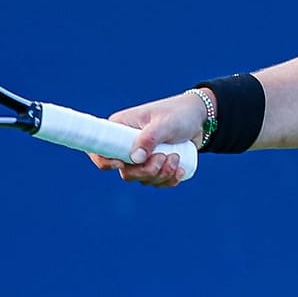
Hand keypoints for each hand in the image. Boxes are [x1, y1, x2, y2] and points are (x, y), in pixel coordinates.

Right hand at [93, 91, 208, 187]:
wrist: (198, 119)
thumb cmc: (179, 114)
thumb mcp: (165, 124)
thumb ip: (149, 138)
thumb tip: (134, 159)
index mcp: (120, 129)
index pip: (99, 149)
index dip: (104, 161)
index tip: (121, 164)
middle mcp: (126, 145)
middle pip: (126, 172)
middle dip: (146, 171)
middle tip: (164, 157)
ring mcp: (141, 158)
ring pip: (142, 179)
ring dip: (162, 175)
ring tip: (176, 157)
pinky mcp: (154, 165)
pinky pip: (156, 182)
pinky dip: (168, 180)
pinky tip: (180, 170)